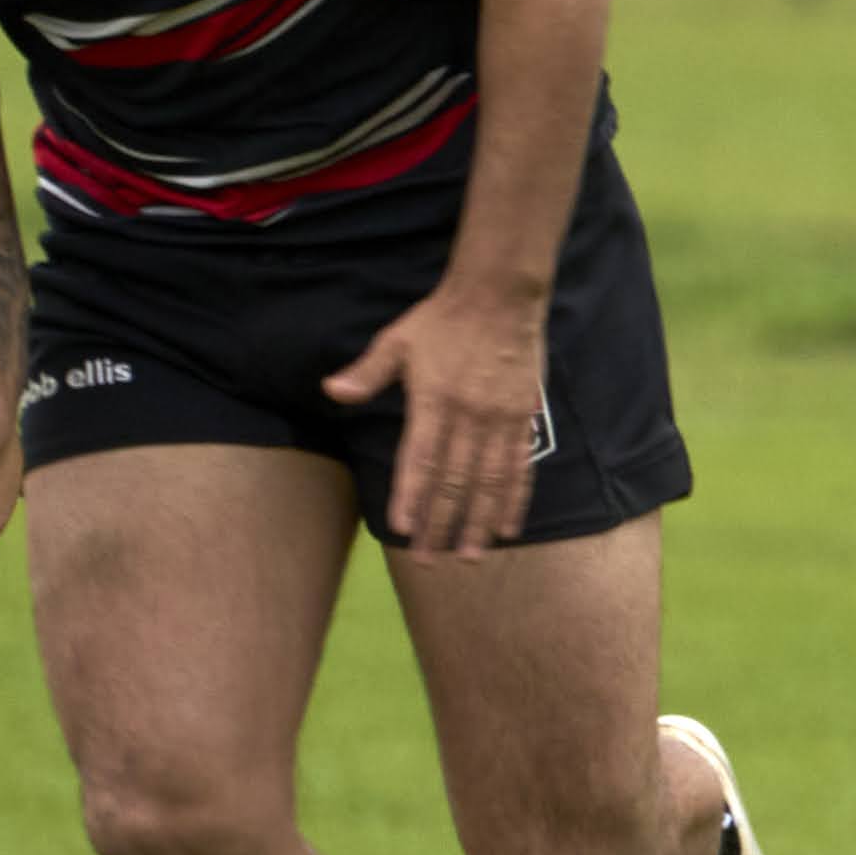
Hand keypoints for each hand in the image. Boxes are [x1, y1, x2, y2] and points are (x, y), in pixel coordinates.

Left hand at [324, 277, 549, 557]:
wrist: (500, 295)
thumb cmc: (441, 318)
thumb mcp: (396, 340)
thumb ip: (367, 372)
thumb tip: (332, 391)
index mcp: (434, 400)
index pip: (421, 458)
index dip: (412, 495)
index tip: (405, 529)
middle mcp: (469, 416)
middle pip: (455, 480)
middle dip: (442, 523)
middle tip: (432, 560)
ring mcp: (499, 420)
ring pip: (489, 481)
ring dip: (479, 521)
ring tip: (471, 556)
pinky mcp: (523, 418)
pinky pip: (519, 466)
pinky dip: (514, 499)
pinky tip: (508, 526)